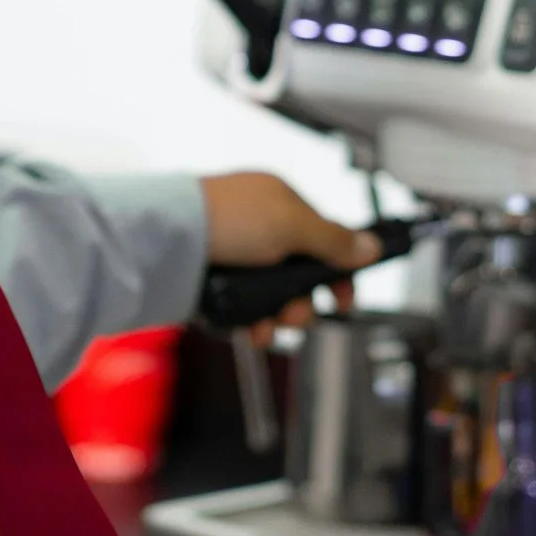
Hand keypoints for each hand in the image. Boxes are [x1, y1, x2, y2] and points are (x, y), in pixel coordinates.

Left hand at [199, 170, 385, 344]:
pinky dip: (250, 323)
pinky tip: (250, 331)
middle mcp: (257, 229)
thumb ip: (334, 239)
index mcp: (279, 204)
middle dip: (302, 303)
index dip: (337, 272)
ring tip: (268, 328)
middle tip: (296, 314)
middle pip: (298, 276)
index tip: (343, 299)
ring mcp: (233, 257)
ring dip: (278, 318)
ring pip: (272, 298)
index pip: (323, 240)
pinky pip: (243, 310)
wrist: (164, 241)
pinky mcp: (212, 283)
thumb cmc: (226, 219)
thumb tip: (371, 246)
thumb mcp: (292, 225)